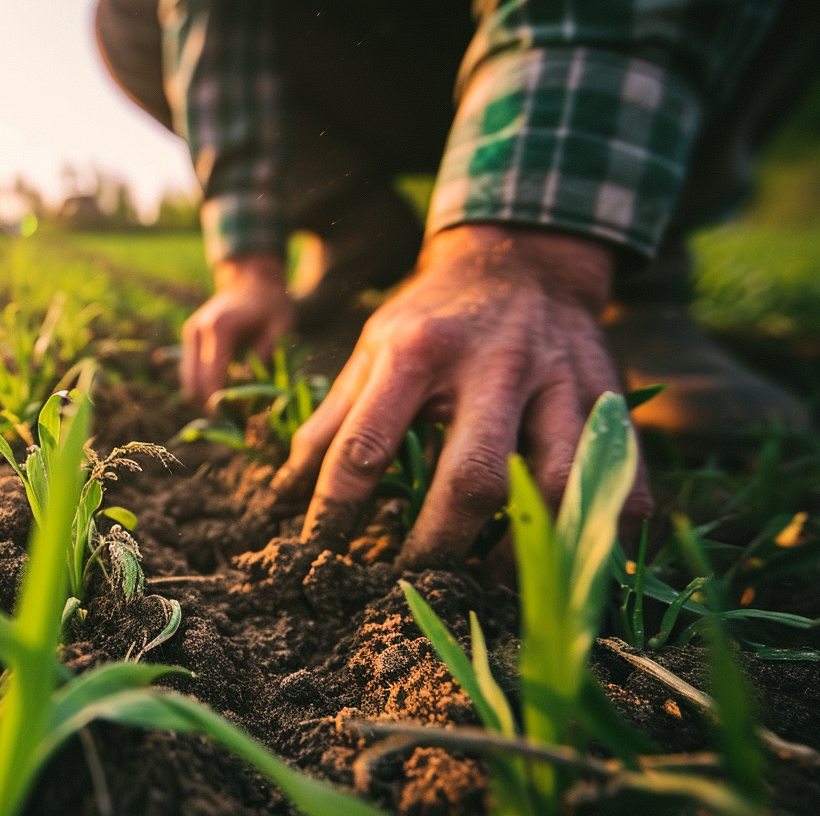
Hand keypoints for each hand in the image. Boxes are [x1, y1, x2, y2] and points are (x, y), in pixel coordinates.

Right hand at [180, 253, 293, 408]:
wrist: (251, 280)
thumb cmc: (271, 305)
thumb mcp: (280, 327)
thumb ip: (265, 354)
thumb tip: (249, 384)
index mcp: (219, 329)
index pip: (209, 378)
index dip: (219, 404)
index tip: (238, 419)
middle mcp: (197, 332)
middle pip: (192, 385)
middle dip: (211, 406)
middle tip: (236, 418)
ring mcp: (190, 335)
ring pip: (187, 382)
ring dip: (205, 398)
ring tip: (231, 405)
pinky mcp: (190, 339)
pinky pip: (190, 372)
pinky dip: (203, 385)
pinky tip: (225, 389)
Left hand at [269, 224, 651, 569]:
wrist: (526, 259)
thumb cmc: (436, 316)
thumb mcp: (374, 346)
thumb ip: (333, 419)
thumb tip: (282, 492)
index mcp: (418, 351)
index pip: (367, 446)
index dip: (336, 510)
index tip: (319, 553)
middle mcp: (493, 365)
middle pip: (473, 476)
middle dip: (439, 544)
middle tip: (412, 582)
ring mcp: (560, 382)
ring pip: (555, 484)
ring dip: (521, 548)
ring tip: (486, 581)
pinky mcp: (608, 399)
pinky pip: (621, 477)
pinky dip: (601, 526)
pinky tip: (568, 556)